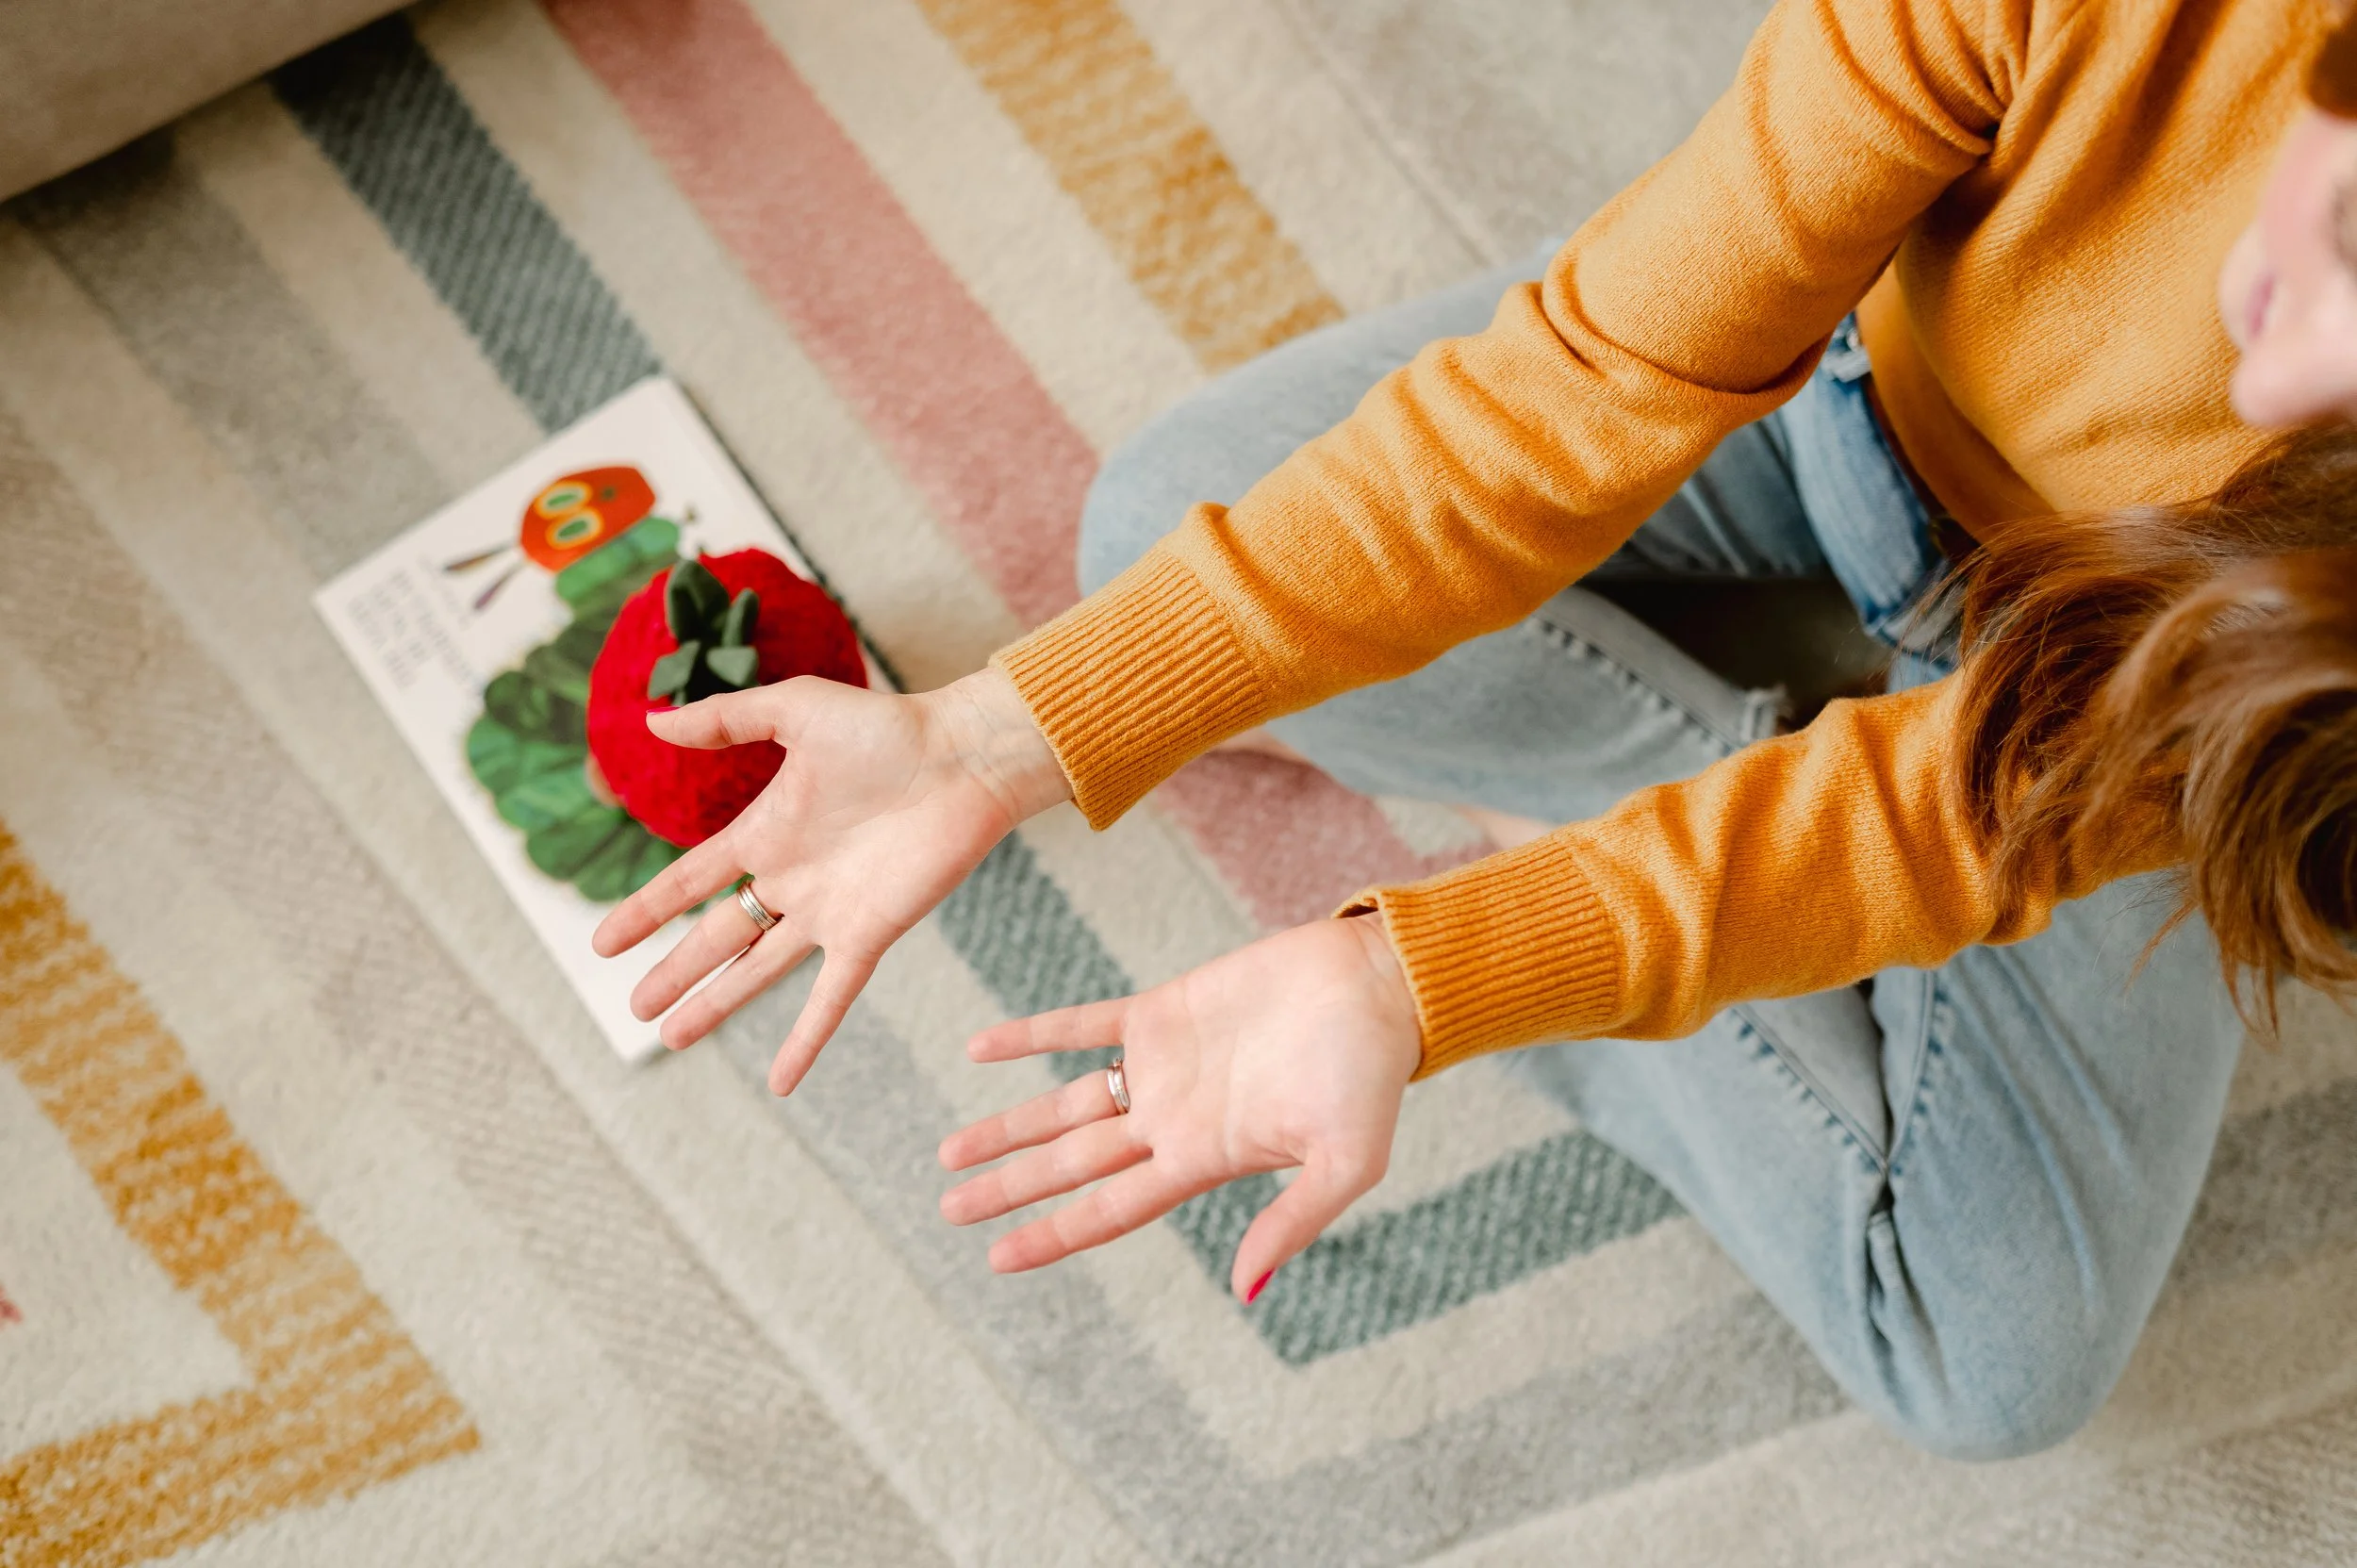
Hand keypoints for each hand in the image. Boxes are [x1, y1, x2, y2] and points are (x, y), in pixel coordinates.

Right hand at [593, 666, 1070, 1093]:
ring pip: (758, 971)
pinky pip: (831, 997)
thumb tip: (651, 722)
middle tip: (633, 1007)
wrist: (963, 756)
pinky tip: (782, 1082)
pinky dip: (806, 1039)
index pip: (689, 881)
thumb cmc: (888, 726)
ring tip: (671, 1039)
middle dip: (674, 972)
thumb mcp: (797, 709)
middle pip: (717, 936)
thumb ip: (726, 718)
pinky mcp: (869, 933)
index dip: (646, 912)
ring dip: (716, 1005)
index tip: (604, 945)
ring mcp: (828, 912)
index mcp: (766, 832)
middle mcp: (791, 879)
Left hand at [937, 915, 1422, 1298]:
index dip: (1053, 1234)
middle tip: (946, 1207)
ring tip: (952, 1150)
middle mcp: (1172, 1120)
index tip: (995, 1260)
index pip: (1110, 1210)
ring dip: (1009, 1124)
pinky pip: (1082, 1025)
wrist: (1378, 984)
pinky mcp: (1163, 1011)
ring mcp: (1163, 1067)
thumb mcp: (1347, 1163)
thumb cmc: (1371, 1076)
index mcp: (1204, 1160)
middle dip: (1010, 1186)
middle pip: (1072, 1164)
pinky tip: (980, 1047)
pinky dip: (1031, 1035)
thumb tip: (1247, 1291)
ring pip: (1066, 1104)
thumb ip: (1293, 1222)